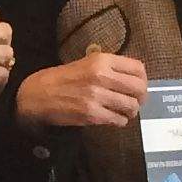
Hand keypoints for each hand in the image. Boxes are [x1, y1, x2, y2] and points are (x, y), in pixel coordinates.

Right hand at [15, 50, 146, 128]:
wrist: (38, 95)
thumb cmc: (63, 78)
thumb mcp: (86, 62)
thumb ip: (109, 67)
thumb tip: (134, 77)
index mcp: (102, 60)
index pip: (138, 69)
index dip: (143, 80)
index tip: (138, 87)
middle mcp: (102, 76)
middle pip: (139, 89)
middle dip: (140, 98)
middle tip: (134, 102)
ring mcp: (97, 96)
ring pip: (131, 106)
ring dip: (130, 111)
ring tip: (122, 111)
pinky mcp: (92, 114)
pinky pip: (118, 120)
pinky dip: (119, 121)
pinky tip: (112, 118)